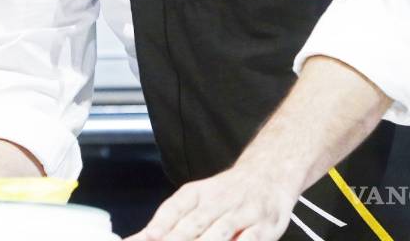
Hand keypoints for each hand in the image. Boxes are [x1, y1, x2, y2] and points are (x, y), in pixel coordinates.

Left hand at [125, 164, 297, 240]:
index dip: (161, 224)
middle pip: (194, 224)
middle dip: (177, 239)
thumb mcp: (197, 197)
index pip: (175, 208)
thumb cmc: (226, 193)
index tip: (150, 236)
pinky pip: (250, 240)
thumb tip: (141, 237)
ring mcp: (241, 214)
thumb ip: (170, 220)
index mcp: (197, 193)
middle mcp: (218, 202)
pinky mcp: (264, 228)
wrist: (267, 174)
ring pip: (219, 233)